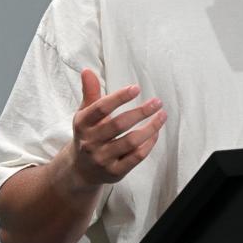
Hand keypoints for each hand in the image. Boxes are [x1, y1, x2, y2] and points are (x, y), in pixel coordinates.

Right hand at [69, 68, 165, 184]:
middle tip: (157, 102)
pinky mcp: (114, 172)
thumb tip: (87, 70)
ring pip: (130, 142)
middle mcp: (90, 142)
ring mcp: (102, 159)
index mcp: (83, 124)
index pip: (100, 108)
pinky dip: (149, 144)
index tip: (136, 88)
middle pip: (118, 124)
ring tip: (162, 115)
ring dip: (150, 128)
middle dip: (141, 112)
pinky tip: (156, 133)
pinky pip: (136, 157)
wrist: (80, 170)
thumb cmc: (88, 135)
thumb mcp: (85, 114)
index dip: (119, 97)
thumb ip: (90, 93)